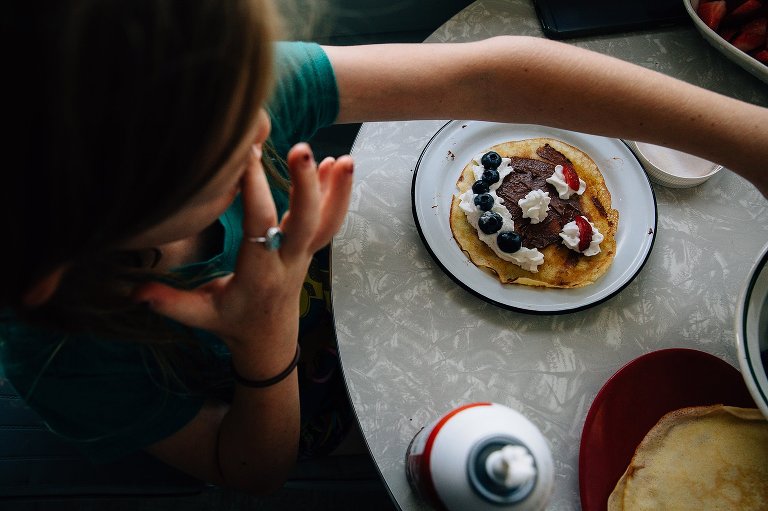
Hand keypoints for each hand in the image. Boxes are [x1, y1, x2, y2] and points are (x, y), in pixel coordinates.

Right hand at [134, 143, 353, 372]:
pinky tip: (339, 163)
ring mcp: (304, 254)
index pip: (259, 229)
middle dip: (307, 187)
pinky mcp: (310, 249)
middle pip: (306, 223)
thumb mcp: (200, 316)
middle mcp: (287, 262)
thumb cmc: (232, 323)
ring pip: (328, 222)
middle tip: (303, 149)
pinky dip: (336, 193)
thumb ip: (171, 304)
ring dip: (337, 190)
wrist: (270, 339)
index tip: (246, 157)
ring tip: (343, 158)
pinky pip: (330, 221)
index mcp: (259, 275)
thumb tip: (135, 291)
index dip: (255, 193)